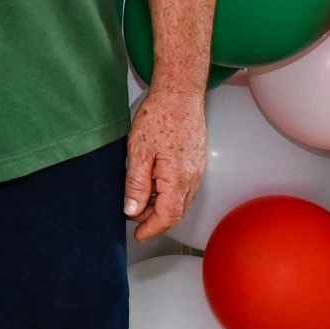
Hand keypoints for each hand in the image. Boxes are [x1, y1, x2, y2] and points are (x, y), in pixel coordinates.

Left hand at [125, 89, 206, 241]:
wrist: (180, 93)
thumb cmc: (160, 117)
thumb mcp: (138, 152)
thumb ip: (136, 184)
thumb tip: (132, 211)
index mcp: (178, 179)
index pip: (167, 216)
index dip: (152, 228)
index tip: (138, 235)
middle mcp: (192, 178)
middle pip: (177, 211)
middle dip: (156, 221)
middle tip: (136, 221)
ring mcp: (197, 169)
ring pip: (182, 200)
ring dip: (162, 207)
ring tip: (141, 204)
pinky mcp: (196, 160)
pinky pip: (185, 186)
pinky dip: (169, 194)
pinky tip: (155, 186)